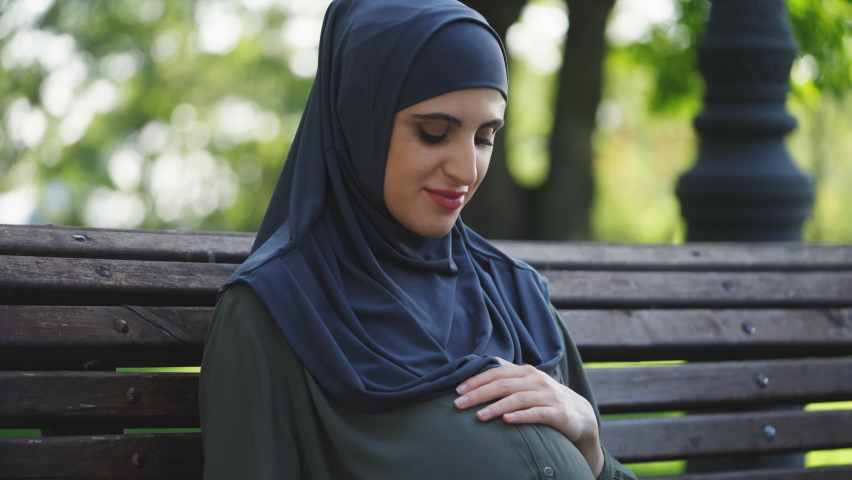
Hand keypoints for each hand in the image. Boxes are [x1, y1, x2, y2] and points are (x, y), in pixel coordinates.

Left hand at [454, 358, 603, 476]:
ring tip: (479, 416)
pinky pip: (538, 414)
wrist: (580, 415)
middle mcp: (536, 380)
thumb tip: (478, 368)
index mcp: (526, 371)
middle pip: (503, 384)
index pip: (496, 372)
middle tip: (459, 404)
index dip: (476, 380)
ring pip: (518, 399)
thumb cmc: (545, 398)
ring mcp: (548, 396)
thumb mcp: (527, 384)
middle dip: (479, 393)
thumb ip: (507, 376)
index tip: (457, 389)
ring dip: (496, 407)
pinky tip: (506, 421)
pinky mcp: (559, 413)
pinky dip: (521, 417)